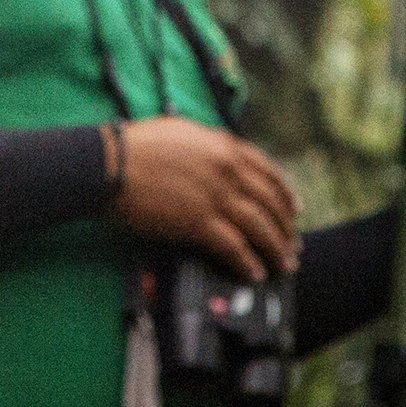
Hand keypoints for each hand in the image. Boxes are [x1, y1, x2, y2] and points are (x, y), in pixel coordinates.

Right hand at [107, 116, 300, 280]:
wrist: (110, 164)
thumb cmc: (137, 147)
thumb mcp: (183, 133)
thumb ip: (211, 147)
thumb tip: (225, 158)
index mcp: (225, 147)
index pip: (270, 173)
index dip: (287, 195)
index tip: (295, 210)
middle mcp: (227, 170)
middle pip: (270, 204)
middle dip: (286, 229)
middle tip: (292, 245)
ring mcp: (215, 197)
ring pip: (260, 228)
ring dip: (275, 250)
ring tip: (283, 265)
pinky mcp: (198, 223)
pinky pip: (234, 248)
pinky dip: (248, 263)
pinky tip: (254, 273)